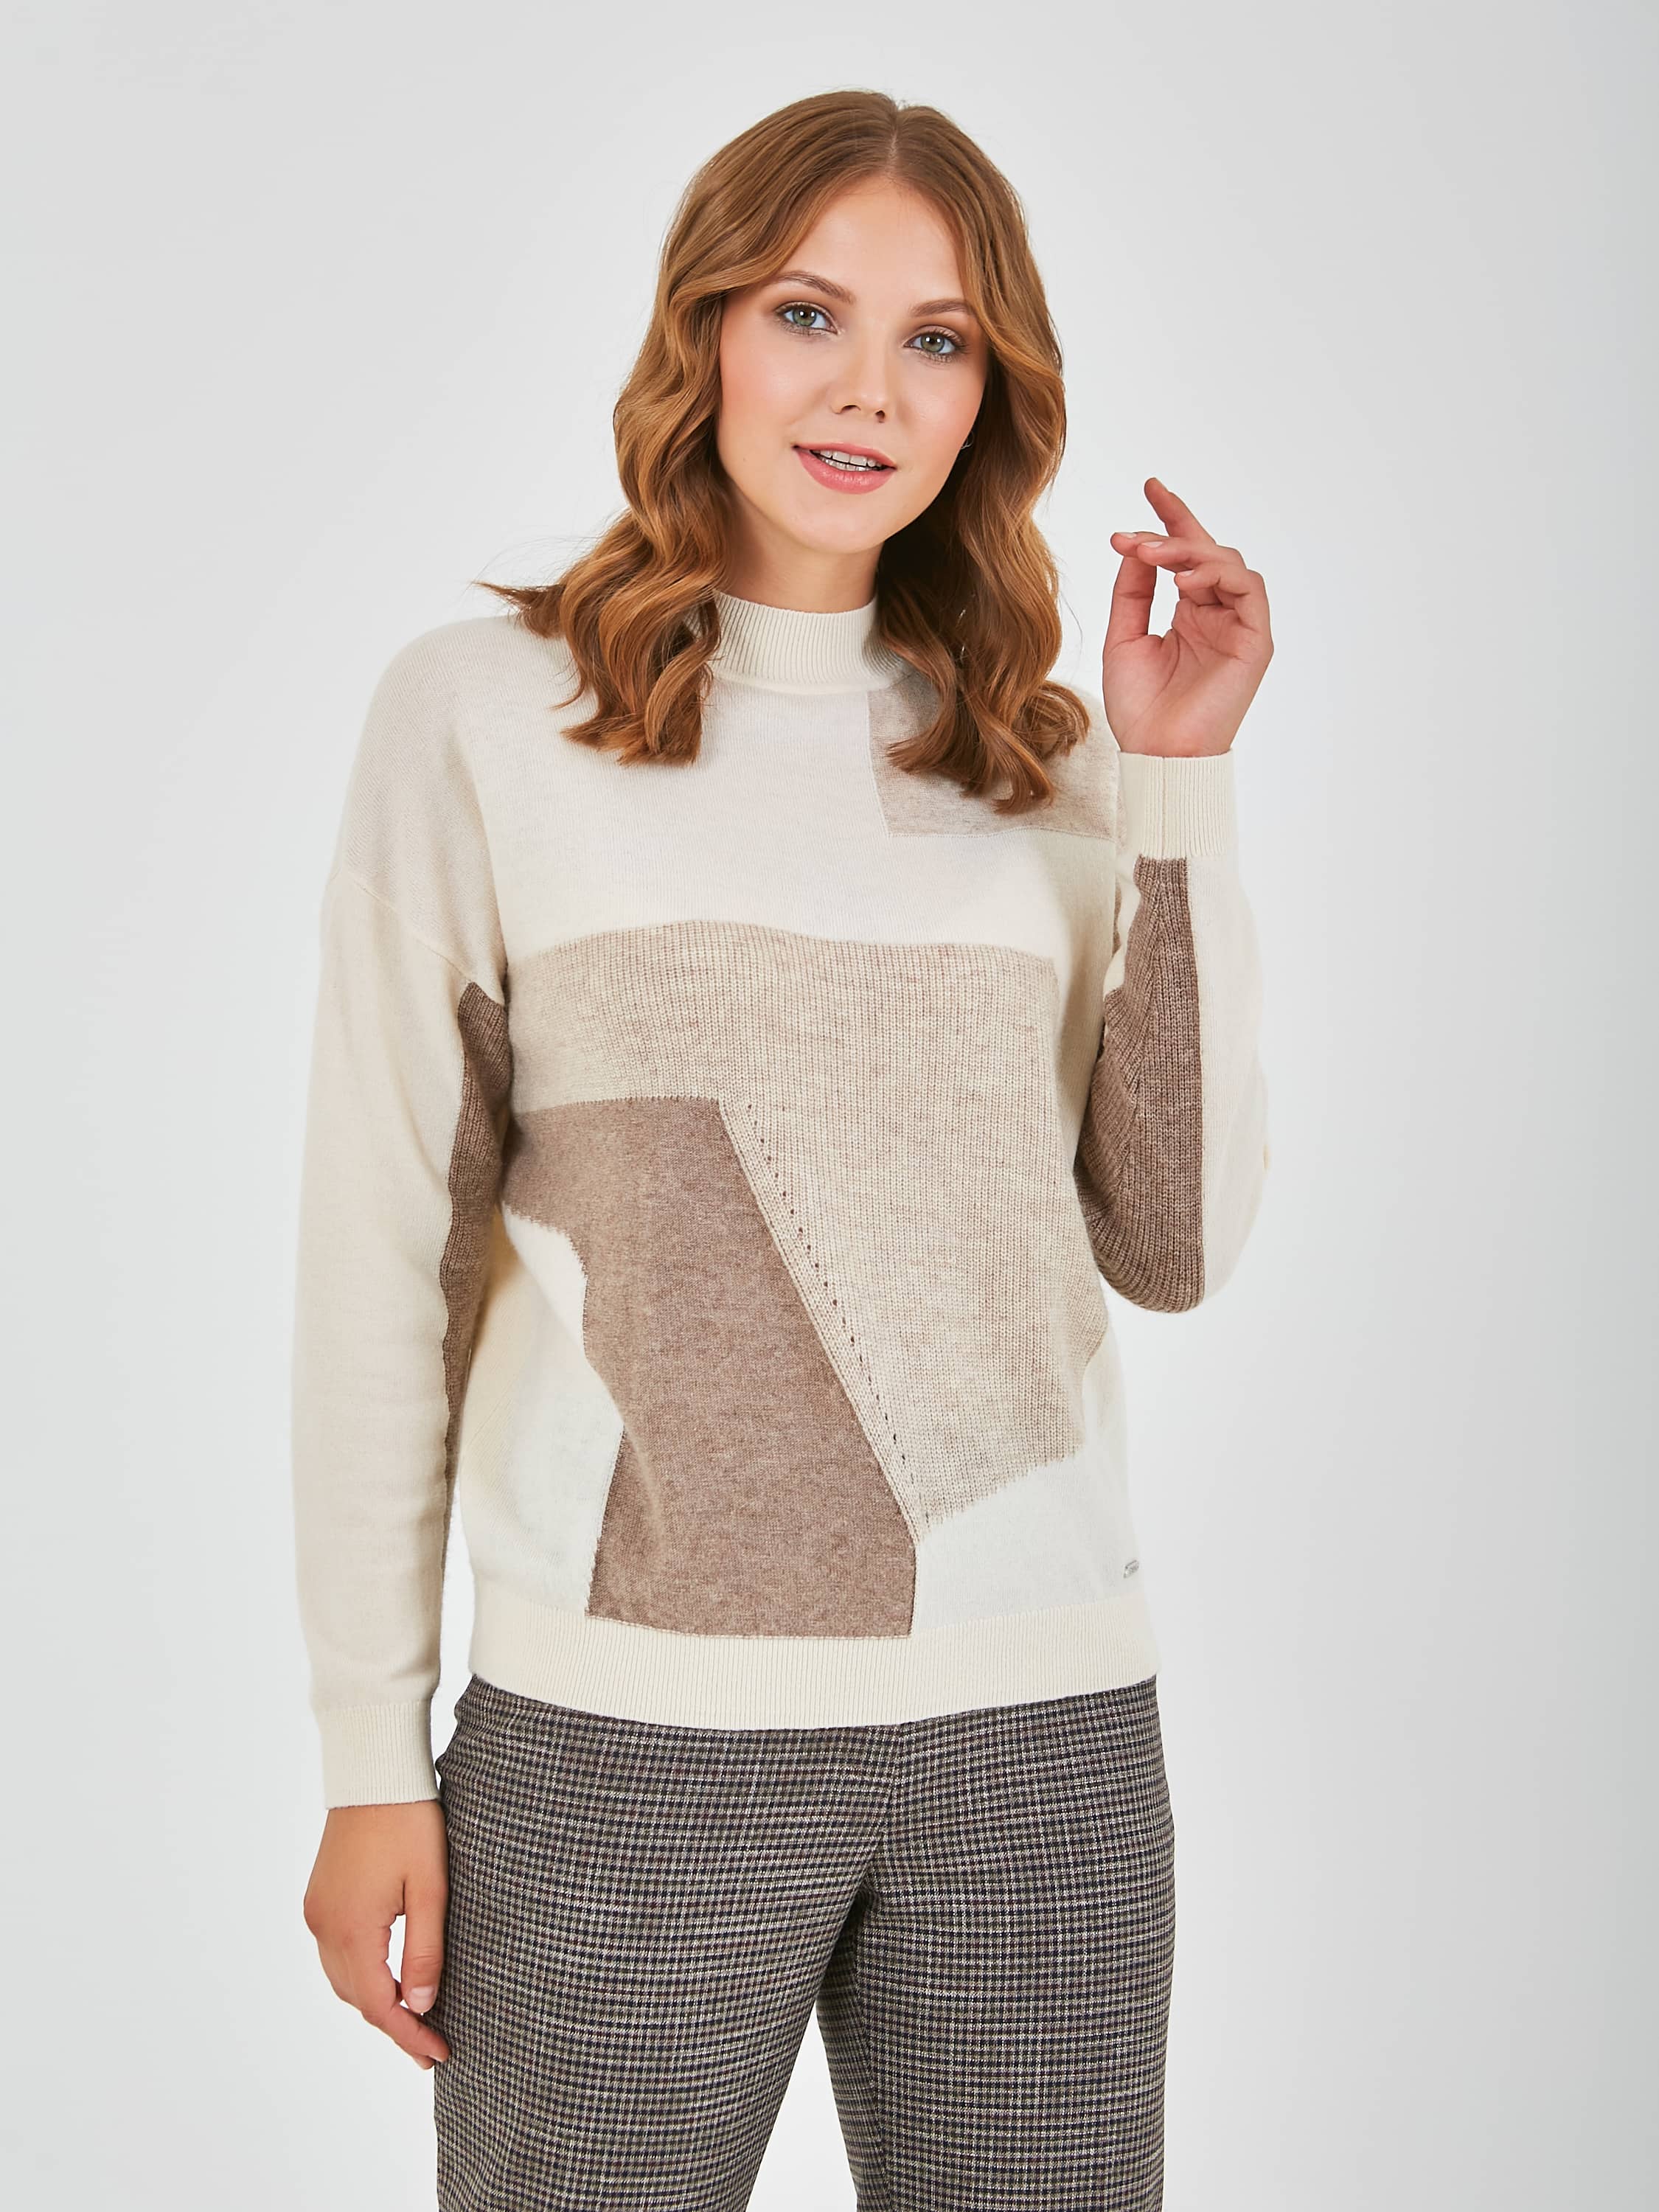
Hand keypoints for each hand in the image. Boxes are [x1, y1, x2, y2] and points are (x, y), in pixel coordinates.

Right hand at [302, 1801, 451, 2069]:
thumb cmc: (410, 1821)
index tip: (438, 2054)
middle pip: (356, 1997)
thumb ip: (425, 1950)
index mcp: (351, 1928)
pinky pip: (335, 1952)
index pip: (378, 2004)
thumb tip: (421, 2006)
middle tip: (430, 2043)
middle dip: (393, 2024)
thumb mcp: (430, 1887)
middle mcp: (324, 1926)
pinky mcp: (319, 1897)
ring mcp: (317, 1911)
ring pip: (342, 1978)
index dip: (408, 2035)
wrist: (375, 1771)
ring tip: (413, 2016)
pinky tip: (387, 1975)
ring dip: (374, 2000)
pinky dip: (360, 1973)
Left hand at [1103, 477, 1272, 756]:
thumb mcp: (1123, 637)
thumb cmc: (1140, 708)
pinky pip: (1247, 590)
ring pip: (1228, 564)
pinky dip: (1218, 574)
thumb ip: (1132, 591)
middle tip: (1136, 538)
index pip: (1185, 555)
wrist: (1155, 753)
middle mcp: (1217, 615)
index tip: (1150, 486)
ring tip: (1154, 557)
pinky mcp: (1255, 641)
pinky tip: (1185, 579)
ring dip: (1190, 553)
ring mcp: (1238, 627)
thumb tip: (1136, 545)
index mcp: (1189, 614)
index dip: (1172, 518)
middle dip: (1172, 535)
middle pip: (1205, 553)